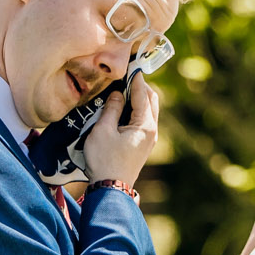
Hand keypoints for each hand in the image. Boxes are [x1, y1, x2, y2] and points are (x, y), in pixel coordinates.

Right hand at [83, 70, 160, 186]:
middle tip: (125, 76)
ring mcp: (149, 139)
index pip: (142, 94)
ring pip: (148, 111)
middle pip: (151, 100)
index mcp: (145, 125)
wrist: (110, 189)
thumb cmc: (104, 160)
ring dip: (138, 98)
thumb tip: (117, 94)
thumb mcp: (102, 131)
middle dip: (140, 86)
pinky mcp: (142, 146)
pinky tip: (122, 108)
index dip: (135, 78)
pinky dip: (135, 110)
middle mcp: (152, 131)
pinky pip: (143, 121)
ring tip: (122, 89)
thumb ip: (111, 109)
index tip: (130, 65)